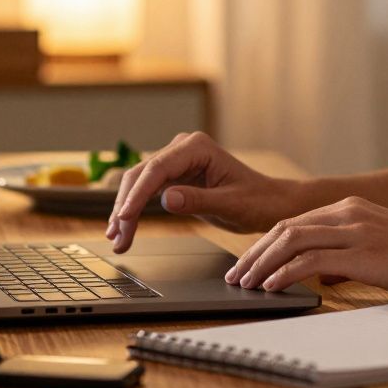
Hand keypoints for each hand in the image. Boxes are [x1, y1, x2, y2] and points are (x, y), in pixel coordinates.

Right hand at [107, 132, 297, 252]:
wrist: (268, 203)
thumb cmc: (257, 200)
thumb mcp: (231, 204)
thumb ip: (198, 200)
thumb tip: (166, 199)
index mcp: (197, 147)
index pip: (157, 169)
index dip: (138, 194)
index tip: (126, 216)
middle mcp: (183, 149)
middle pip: (142, 175)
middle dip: (127, 207)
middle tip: (118, 237)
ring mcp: (176, 161)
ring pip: (139, 184)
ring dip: (126, 211)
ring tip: (118, 240)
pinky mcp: (174, 177)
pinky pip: (147, 192)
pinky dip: (136, 211)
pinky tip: (125, 229)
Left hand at [225, 196, 387, 304]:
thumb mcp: (383, 252)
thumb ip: (350, 259)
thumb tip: (325, 276)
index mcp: (353, 208)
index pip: (295, 223)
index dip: (266, 245)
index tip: (249, 265)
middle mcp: (349, 213)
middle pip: (285, 229)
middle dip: (255, 254)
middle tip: (236, 277)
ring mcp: (356, 230)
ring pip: (291, 242)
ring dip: (262, 264)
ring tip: (246, 285)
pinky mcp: (364, 253)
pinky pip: (310, 262)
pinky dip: (285, 274)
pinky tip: (272, 288)